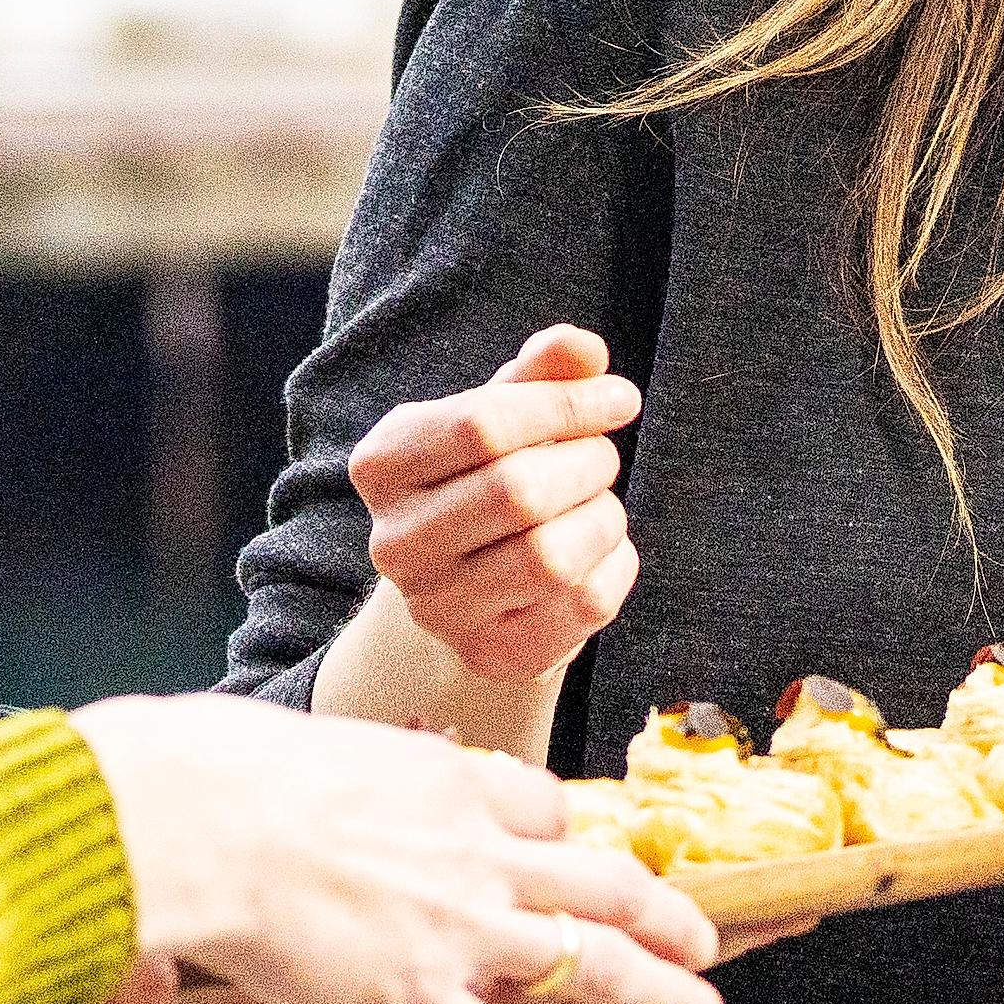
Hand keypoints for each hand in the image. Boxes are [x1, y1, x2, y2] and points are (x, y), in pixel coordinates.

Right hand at [69, 692, 717, 1003]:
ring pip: (591, 962)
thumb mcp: (337, 748)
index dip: (571, 840)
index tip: (585, 856)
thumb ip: (383, 776)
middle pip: (605, 884)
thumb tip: (385, 775)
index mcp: (457, 788)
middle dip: (666, 916)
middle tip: (707, 940)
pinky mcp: (413, 997)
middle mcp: (480, 858)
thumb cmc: (234, 776)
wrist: (193, 824)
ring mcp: (457, 930)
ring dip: (655, 992)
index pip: (549, 811)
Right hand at [353, 326, 642, 696]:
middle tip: (604, 455)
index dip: (567, 403)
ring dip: (603, 516)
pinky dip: (616, 564)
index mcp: (382, 464)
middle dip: (587, 461)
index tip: (621, 397)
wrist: (472, 584)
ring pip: (552, 556)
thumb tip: (585, 348)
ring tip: (602, 502)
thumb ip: (541, 372)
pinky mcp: (490, 654)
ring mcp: (437, 608)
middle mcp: (394, 542)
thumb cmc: (489, 476)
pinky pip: (584, 604)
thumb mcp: (504, 414)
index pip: (482, 422)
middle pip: (518, 491)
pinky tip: (604, 549)